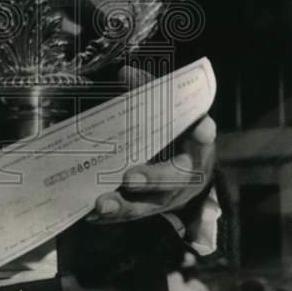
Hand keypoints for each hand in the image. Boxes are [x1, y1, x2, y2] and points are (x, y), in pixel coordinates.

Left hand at [85, 65, 216, 224]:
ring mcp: (166, 198)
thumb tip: (124, 73)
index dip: (202, 134)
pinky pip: (128, 217)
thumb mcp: (168, 115)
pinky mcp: (148, 210)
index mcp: (195, 148)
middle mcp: (184, 176)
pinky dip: (109, 217)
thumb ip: (149, 93)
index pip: (202, 138)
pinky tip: (89, 214)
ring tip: (101, 203)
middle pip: (171, 180)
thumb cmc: (173, 138)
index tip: (202, 126)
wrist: (187, 179)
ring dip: (123, 206)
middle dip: (151, 179)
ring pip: (147, 206)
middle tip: (130, 178)